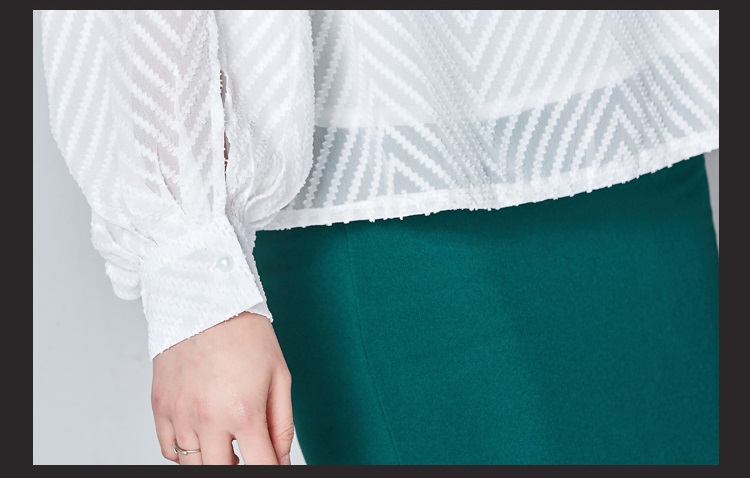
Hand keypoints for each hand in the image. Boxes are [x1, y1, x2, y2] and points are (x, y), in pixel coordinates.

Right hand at [151, 312, 293, 464]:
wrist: (206, 301)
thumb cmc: (246, 335)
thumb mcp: (279, 377)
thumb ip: (282, 425)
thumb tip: (282, 460)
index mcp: (244, 412)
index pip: (260, 465)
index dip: (271, 470)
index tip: (273, 466)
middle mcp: (207, 418)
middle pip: (221, 471)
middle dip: (239, 466)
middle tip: (248, 452)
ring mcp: (180, 414)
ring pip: (192, 464)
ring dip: (212, 458)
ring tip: (226, 438)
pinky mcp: (160, 405)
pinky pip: (169, 449)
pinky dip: (186, 451)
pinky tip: (202, 434)